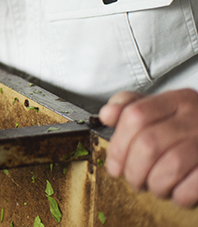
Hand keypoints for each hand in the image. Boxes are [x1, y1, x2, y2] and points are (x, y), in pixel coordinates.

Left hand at [99, 88, 197, 206]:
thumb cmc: (188, 128)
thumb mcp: (162, 109)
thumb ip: (131, 107)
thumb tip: (106, 115)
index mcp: (177, 100)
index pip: (136, 115)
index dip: (118, 144)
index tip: (113, 163)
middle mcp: (195, 117)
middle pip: (148, 143)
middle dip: (133, 169)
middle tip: (132, 180)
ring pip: (170, 166)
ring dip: (155, 184)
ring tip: (154, 186)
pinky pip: (192, 186)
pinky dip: (178, 195)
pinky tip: (176, 192)